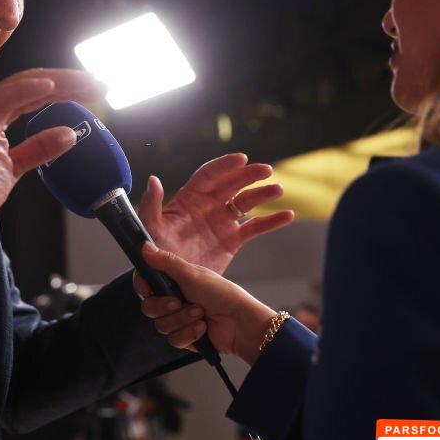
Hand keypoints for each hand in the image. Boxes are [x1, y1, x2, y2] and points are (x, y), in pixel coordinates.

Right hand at [0, 69, 105, 236]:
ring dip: (59, 82)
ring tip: (88, 84)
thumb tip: (68, 135)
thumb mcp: (14, 168)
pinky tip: (52, 87)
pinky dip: (28, 90)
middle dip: (70, 81)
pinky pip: (4, 101)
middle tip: (100, 84)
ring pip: (24, 85)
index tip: (93, 90)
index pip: (34, 92)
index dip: (65, 88)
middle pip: (33, 83)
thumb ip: (38, 148)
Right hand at [135, 242, 274, 365]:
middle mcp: (174, 300)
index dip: (143, 287)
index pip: (146, 284)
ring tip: (200, 313)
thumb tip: (144, 246)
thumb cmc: (221, 293)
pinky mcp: (186, 337)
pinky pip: (174, 340)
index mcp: (174, 281)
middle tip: (179, 302)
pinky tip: (203, 328)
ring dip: (181, 319)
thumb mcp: (191, 274)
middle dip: (164, 306)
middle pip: (149, 307)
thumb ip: (165, 262)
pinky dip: (189, 333)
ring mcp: (179, 320)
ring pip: (161, 325)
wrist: (241, 322)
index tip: (148, 289)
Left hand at [137, 154, 294, 273]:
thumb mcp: (151, 228)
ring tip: (278, 188)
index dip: (225, 165)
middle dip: (248, 176)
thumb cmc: (155, 252)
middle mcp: (208, 206)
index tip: (242, 159)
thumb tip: (153, 179)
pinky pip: (255, 227)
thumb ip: (151, 205)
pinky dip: (271, 221)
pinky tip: (288, 215)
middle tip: (265, 170)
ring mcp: (222, 222)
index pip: (209, 175)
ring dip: (262, 194)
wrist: (169, 281)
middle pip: (232, 184)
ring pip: (246, 203)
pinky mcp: (232, 240)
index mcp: (189, 199)